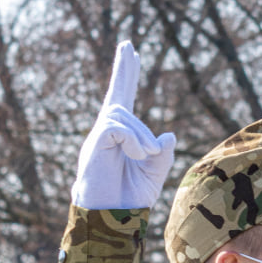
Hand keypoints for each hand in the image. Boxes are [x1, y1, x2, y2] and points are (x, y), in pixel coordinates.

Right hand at [73, 40, 177, 210]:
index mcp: (123, 135)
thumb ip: (162, 154)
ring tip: (147, 157)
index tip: (131, 53)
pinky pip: (117, 128)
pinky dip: (133, 140)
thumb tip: (167, 136)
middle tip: (128, 44)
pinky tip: (139, 155)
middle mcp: (108, 130)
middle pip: (117, 93)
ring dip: (142, 136)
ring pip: (123, 115)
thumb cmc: (129, 198)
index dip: (128, 76)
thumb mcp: (153, 174)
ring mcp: (98, 136)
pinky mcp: (94, 144)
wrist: (111, 218)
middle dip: (123, 70)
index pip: (126, 98)